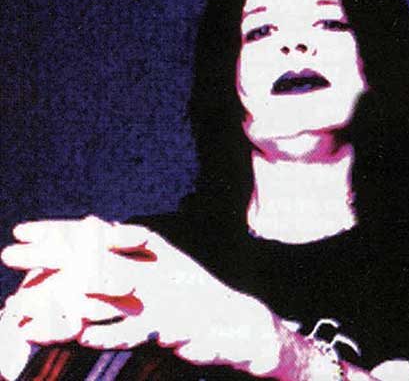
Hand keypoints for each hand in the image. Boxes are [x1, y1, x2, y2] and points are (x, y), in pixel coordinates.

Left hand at [1, 217, 281, 375]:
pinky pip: (129, 332)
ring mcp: (160, 297)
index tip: (20, 229)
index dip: (57, 230)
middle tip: (8, 253)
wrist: (233, 321)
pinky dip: (103, 334)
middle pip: (91, 256)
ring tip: (26, 302)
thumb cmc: (188, 293)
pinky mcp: (168, 327)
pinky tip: (79, 337)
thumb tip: (93, 223)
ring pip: (105, 292)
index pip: (96, 233)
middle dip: (48, 255)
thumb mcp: (160, 263)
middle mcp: (153, 266)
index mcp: (150, 248)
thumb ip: (127, 246)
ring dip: (62, 298)